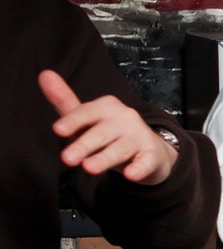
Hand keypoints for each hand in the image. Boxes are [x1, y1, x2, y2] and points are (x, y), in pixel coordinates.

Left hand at [39, 71, 179, 184]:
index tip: (58, 131)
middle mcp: (125, 119)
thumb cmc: (111, 132)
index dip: (73, 122)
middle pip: (102, 133)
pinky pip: (146, 162)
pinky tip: (132, 175)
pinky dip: (140, 168)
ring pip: (121, 148)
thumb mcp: (87, 117)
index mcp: (108, 107)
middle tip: (67, 159)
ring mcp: (140, 137)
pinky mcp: (152, 155)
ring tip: (89, 168)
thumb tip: (44, 74)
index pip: (88, 112)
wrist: (149, 149)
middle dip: (84, 145)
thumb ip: (65, 100)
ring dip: (105, 158)